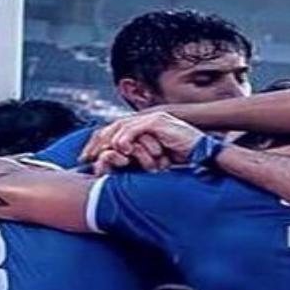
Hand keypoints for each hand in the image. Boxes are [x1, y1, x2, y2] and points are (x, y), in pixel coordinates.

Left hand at [80, 112, 204, 172]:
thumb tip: (121, 170)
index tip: (87, 159)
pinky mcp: (159, 122)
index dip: (98, 144)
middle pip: (112, 126)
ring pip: (120, 126)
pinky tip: (121, 150)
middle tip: (86, 158)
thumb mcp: (154, 160)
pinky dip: (126, 138)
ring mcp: (151, 119)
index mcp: (142, 128)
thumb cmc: (182, 159)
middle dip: (96, 142)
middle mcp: (144, 120)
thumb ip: (138, 160)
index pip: (114, 132)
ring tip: (99, 155)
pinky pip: (135, 128)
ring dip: (107, 141)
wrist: (203, 153)